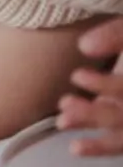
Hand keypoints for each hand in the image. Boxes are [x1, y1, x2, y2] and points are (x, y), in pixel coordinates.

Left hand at [59, 18, 122, 156]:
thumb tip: (85, 47)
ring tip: (63, 121)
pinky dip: (101, 146)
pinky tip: (76, 146)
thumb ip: (114, 34)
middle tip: (66, 104)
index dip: (106, 86)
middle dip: (96, 113)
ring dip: (95, 130)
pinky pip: (120, 141)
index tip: (77, 75)